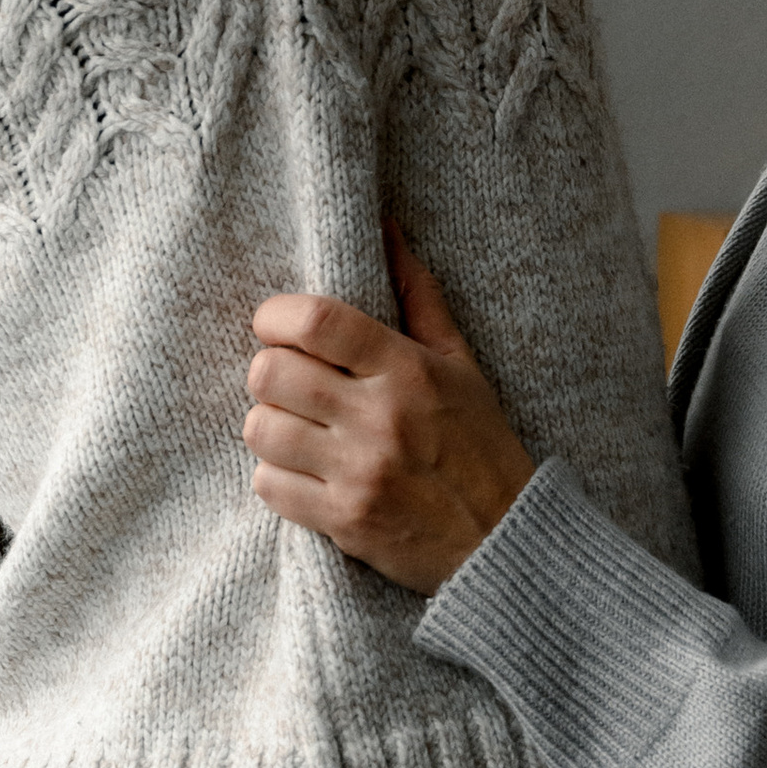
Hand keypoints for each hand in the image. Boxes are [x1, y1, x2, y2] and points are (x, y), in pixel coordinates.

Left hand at [244, 222, 535, 595]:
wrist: (504, 541)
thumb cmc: (481, 444)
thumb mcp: (460, 361)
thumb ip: (418, 294)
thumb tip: (385, 227)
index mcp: (408, 369)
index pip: (315, 321)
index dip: (275, 316)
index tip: (275, 324)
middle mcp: (380, 418)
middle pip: (272, 372)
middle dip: (269, 371)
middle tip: (288, 380)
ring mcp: (359, 473)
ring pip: (262, 429)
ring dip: (269, 425)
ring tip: (294, 427)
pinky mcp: (344, 521)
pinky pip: (269, 486)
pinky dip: (275, 477)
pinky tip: (303, 471)